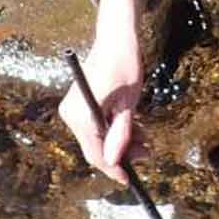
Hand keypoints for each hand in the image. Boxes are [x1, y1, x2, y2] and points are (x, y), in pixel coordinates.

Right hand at [59, 0, 145, 183]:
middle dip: (121, 153)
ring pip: (99, 137)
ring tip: (145, 139)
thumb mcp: (128, 103)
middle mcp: (72, 115)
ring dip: (121, 141)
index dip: (114, 168)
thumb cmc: (124, 66)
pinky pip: (97, 125)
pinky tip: (134, 128)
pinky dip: (114, 129)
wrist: (115, 39)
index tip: (129, 180)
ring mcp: (74, 110)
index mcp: (81, 115)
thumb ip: (121, 133)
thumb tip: (114, 160)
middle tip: (147, 152)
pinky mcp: (80, 105)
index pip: (96, 153)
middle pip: (96, 147)